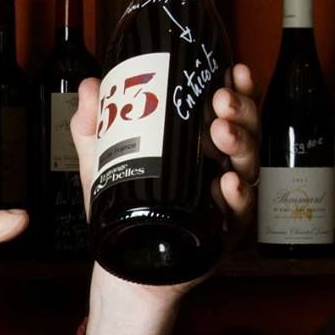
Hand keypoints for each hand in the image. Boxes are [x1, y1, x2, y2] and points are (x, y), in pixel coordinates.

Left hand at [70, 63, 261, 295]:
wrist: (123, 264)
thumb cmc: (123, 208)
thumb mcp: (101, 162)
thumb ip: (93, 126)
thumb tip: (88, 85)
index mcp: (199, 148)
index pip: (228, 112)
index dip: (238, 90)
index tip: (232, 71)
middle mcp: (220, 169)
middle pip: (245, 133)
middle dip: (240, 112)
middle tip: (221, 100)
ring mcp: (225, 201)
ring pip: (247, 166)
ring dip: (240, 144)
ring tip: (222, 131)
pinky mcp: (222, 232)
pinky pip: (238, 212)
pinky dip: (237, 195)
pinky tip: (228, 182)